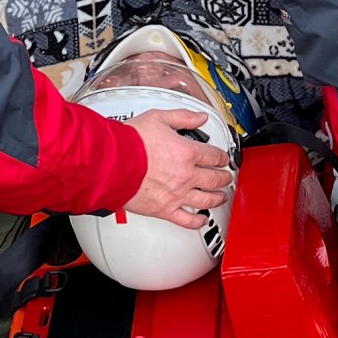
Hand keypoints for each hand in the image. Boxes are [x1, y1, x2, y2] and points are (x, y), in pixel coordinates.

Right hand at [123, 109, 232, 226]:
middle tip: (226, 176)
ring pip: (206, 200)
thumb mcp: (158, 118)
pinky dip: (197, 221)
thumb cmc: (130, 143)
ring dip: (218, 198)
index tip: (223, 158)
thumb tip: (200, 117)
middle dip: (224, 177)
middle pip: (214, 179)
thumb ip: (183, 117)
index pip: (214, 156)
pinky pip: (186, 220)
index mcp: (186, 153)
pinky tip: (201, 220)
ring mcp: (177, 195)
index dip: (222, 157)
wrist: (111, 163)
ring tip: (221, 196)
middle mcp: (186, 176)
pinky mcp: (164, 210)